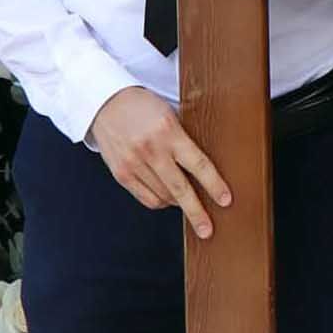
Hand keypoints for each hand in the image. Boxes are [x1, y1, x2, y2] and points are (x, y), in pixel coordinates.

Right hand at [90, 86, 230, 235]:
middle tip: (207, 230)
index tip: (226, 200)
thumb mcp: (170, 115)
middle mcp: (150, 149)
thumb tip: (203, 172)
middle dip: (196, 212)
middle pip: (180, 189)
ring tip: (187, 203)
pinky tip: (168, 198)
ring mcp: (133, 163)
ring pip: (163, 196)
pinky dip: (161, 202)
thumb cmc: (143, 106)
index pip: (198, 164)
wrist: (106, 102)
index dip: (214, 185)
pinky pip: (146, 198)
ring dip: (178, 203)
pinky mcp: (121, 174)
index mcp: (168, 132)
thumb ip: (183, 141)